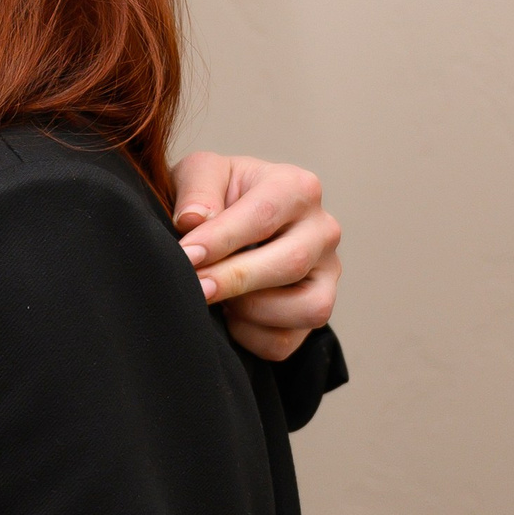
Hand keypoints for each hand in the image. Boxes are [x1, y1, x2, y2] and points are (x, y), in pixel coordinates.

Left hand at [171, 153, 341, 364]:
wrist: (228, 225)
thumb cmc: (216, 196)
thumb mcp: (200, 173)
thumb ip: (197, 188)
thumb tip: (194, 220)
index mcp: (296, 188)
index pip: (263, 216)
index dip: (222, 240)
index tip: (186, 256)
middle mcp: (322, 230)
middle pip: (290, 263)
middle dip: (234, 280)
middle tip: (194, 287)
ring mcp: (326, 274)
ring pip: (306, 308)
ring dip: (251, 311)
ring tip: (217, 297)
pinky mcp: (315, 310)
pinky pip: (287, 341)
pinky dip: (250, 337)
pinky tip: (228, 316)